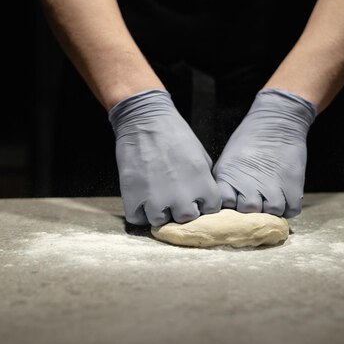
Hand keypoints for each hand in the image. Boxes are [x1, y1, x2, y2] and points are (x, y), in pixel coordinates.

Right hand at [109, 89, 220, 225]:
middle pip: (186, 218)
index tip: (194, 196)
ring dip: (158, 212)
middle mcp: (181, 196)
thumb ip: (205, 181)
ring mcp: (156, 199)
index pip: (210, 210)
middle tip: (173, 197)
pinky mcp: (133, 197)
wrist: (144, 120)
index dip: (202, 203)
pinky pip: (137, 219)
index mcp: (202, 184)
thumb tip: (204, 199)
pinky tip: (140, 199)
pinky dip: (138, 212)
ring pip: (161, 222)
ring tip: (154, 197)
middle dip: (180, 209)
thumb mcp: (201, 156)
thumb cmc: (174, 134)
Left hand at [212, 88, 316, 217]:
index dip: (231, 206)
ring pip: (271, 213)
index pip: (225, 205)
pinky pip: (291, 211)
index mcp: (229, 178)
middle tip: (257, 200)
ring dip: (272, 210)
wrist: (277, 123)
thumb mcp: (227, 160)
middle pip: (248, 212)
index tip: (236, 201)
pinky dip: (289, 208)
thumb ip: (224, 183)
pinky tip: (284, 198)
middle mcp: (250, 186)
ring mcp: (273, 188)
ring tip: (271, 198)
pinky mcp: (294, 187)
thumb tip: (225, 205)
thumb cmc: (249, 140)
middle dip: (252, 210)